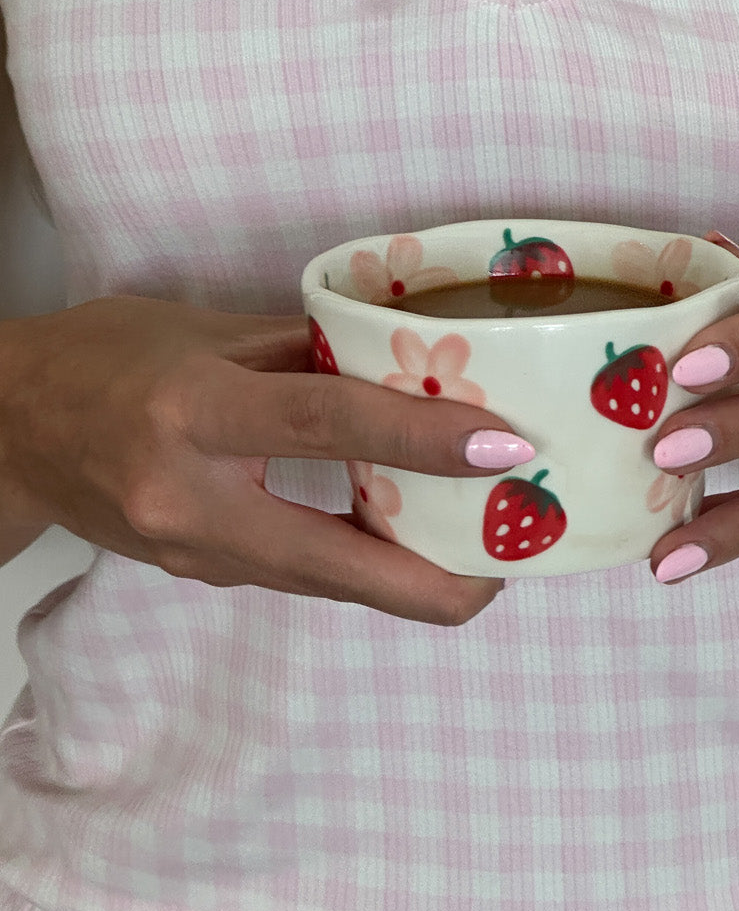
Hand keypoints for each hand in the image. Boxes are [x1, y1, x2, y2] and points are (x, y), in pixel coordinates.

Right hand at [0, 296, 536, 624]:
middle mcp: (194, 499)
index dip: (424, 443)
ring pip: (331, 582)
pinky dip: (358, 559)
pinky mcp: (203, 576)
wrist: (9, 434)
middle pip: (344, 566)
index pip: (327, 427)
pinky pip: (302, 573)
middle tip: (516, 550)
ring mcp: (197, 555)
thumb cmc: (101, 358)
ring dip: (409, 572)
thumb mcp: (202, 327)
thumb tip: (413, 369)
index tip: (509, 451)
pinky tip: (397, 526)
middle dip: (445, 581)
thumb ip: (307, 351)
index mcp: (193, 413)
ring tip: (475, 532)